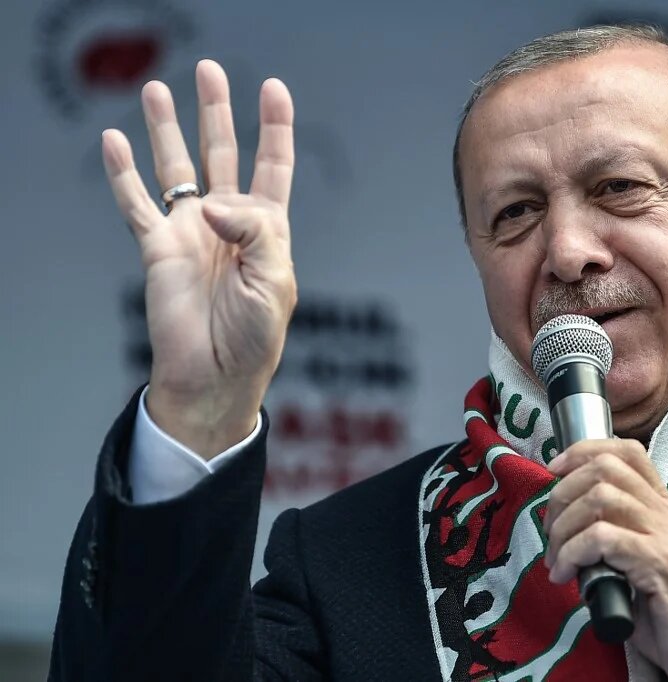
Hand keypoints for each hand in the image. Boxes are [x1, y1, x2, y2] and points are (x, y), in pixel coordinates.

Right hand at [102, 60, 296, 457]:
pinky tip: (115, 141)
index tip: (273, 89)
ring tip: (157, 90)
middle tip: (208, 70)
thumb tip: (211, 201)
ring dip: (166, 130)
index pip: (272, 167)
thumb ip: (255, 231)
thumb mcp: (275, 280)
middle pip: (221, 154)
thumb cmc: (254, 337)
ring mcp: (190, 232)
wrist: (214, 378)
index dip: (274, 128)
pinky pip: (136, 203)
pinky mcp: (157, 249)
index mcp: (265, 230)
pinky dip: (124, 173)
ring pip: (176, 168)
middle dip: (216, 112)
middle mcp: (226, 223)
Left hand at [543, 440, 667, 681]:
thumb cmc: (667, 607)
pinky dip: (573, 554)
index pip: (627, 452)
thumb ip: (613, 535)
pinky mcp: (659, 563)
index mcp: (661, 506)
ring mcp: (664, 535)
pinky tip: (567, 575)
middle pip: (605, 469)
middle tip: (550, 532)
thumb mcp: (640, 559)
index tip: (554, 471)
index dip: (583, 451)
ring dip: (564, 528)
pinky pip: (603, 539)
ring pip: (600, 498)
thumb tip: (563, 526)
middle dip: (563, 495)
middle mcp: (665, 513)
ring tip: (557, 560)